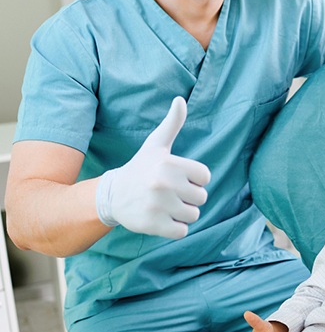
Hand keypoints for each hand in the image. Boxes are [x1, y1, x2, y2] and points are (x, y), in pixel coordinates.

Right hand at [96, 96, 210, 238]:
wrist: (112, 195)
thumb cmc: (140, 168)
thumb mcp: (156, 145)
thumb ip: (172, 123)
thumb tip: (181, 99)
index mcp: (170, 163)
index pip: (205, 177)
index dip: (194, 179)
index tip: (177, 177)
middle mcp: (164, 183)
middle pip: (201, 198)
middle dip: (188, 198)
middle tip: (168, 193)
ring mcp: (158, 205)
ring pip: (193, 216)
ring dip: (182, 213)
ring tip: (164, 205)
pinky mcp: (154, 225)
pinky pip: (182, 232)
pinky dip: (174, 229)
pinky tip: (160, 218)